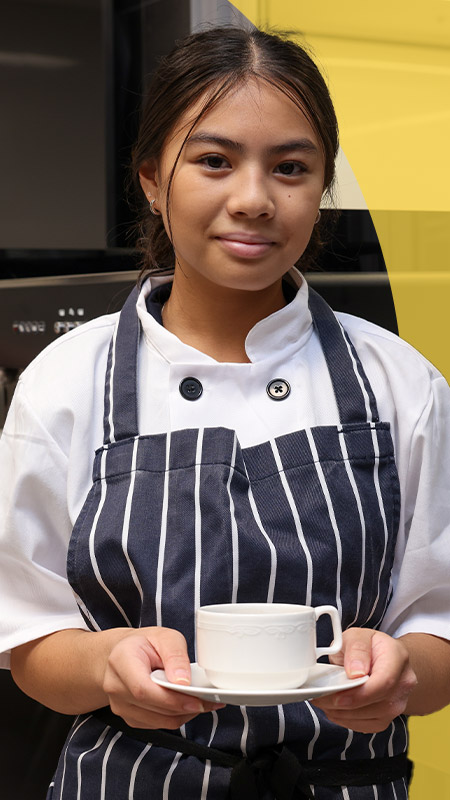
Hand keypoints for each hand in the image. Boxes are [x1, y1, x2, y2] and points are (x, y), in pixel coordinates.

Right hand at [103, 626, 223, 728]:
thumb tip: (183, 681)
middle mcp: (115, 686)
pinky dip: (176, 718)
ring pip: (158, 721)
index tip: (196, 699)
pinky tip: (187, 705)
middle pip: (152, 707)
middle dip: (184, 706)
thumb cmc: (146, 644)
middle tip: (210, 700)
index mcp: (121, 661)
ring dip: (184, 714)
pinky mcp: (130, 718)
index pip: (143, 689)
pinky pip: (157, 725)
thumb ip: (175, 655)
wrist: (125, 654)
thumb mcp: (165, 637)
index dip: (170, 699)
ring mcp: (120, 706)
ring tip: (203, 702)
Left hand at [312, 628, 417, 732]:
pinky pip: (365, 725)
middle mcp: (402, 683)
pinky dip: (345, 719)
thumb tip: (355, 672)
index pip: (384, 682)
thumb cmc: (368, 646)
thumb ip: (356, 649)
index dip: (360, 693)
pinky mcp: (386, 717)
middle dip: (345, 704)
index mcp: (397, 658)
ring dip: (342, 713)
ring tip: (323, 700)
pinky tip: (334, 708)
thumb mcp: (357, 636)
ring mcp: (397, 703)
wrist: (380, 657)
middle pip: (377, 703)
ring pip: (370, 718)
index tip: (338, 695)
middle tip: (320, 697)